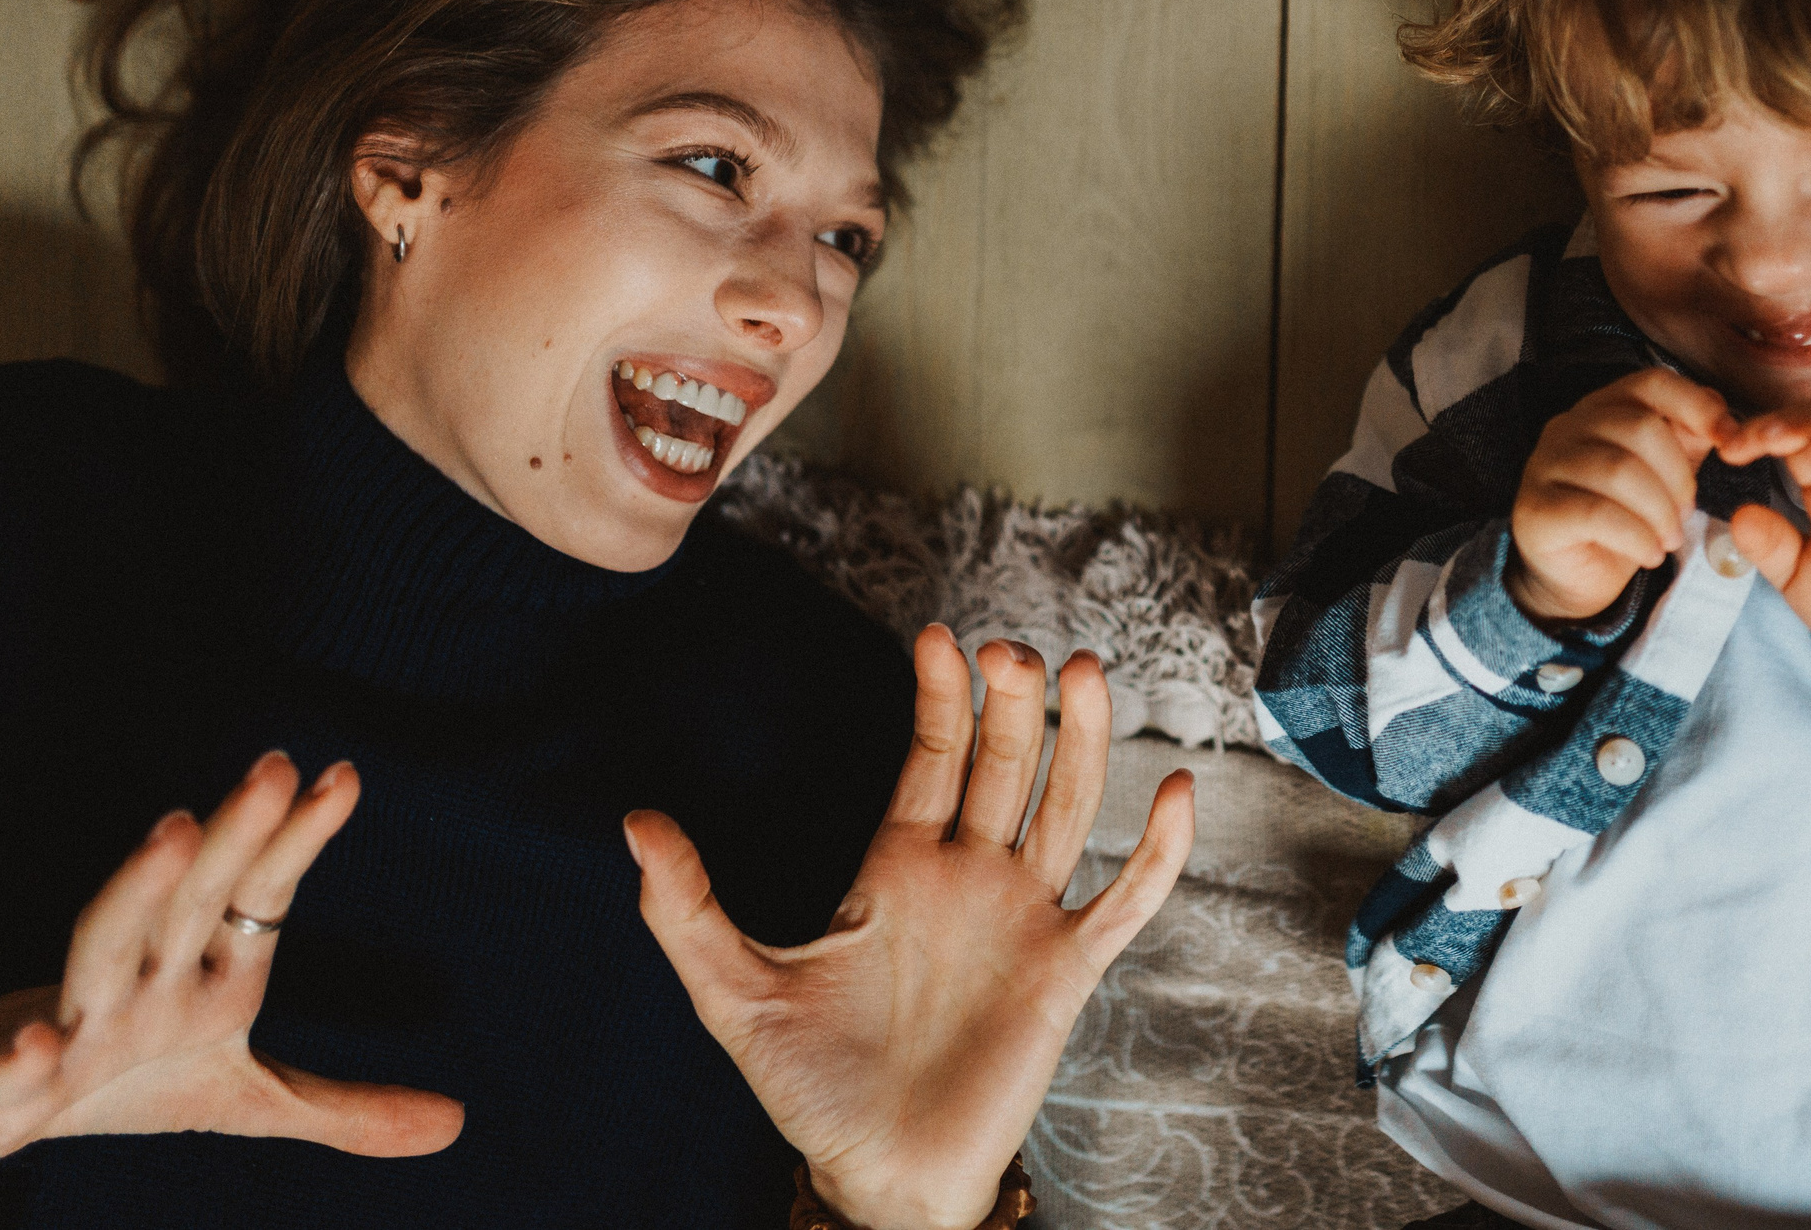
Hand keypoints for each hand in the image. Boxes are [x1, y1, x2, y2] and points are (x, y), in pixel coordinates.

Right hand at [0, 752, 464, 1168]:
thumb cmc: (127, 1080)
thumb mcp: (246, 1100)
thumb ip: (343, 1107)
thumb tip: (457, 1122)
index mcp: (208, 977)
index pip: (260, 895)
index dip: (298, 840)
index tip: (346, 775)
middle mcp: (145, 982)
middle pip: (193, 900)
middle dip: (234, 835)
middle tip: (277, 764)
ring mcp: (75, 1025)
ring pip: (102, 948)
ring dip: (135, 891)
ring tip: (172, 829)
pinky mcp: (5, 1090)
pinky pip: (10, 1072)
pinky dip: (18, 1057)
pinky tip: (33, 1041)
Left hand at [627, 627, 1195, 1229]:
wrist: (877, 1179)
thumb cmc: (812, 1092)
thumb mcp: (734, 993)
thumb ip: (684, 909)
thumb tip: (633, 822)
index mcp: (897, 868)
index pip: (930, 757)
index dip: (939, 697)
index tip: (939, 636)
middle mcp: (969, 878)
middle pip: (1005, 764)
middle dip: (1012, 703)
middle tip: (1014, 652)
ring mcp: (1023, 919)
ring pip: (1066, 807)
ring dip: (1081, 740)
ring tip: (1084, 673)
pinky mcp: (1065, 971)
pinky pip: (1125, 900)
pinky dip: (1160, 849)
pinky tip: (1177, 790)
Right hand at [1508, 367, 1733, 622]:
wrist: (1575, 576)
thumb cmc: (1623, 517)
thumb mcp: (1664, 474)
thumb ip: (1690, 440)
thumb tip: (1727, 424)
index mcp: (1604, 407)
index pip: (1653, 383)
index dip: (1697, 406)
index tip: (1731, 443)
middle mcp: (1569, 425)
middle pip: (1640, 427)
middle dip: (1678, 476)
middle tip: (1686, 514)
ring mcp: (1546, 464)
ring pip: (1619, 470)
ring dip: (1659, 512)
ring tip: (1669, 540)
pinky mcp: (1536, 508)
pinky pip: (1595, 514)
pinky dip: (1636, 537)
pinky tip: (1649, 554)